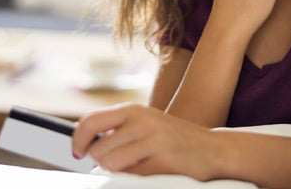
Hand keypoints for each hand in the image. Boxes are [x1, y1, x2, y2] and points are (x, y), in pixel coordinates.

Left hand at [71, 103, 219, 179]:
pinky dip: (137, 179)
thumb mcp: (144, 123)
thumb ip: (116, 127)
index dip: (78, 140)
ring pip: (111, 165)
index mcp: (133, 110)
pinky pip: (133, 177)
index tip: (77, 152)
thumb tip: (82, 139)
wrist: (213, 149)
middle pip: (98, 150)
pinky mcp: (164, 161)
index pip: (90, 121)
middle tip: (118, 163)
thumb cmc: (173, 139)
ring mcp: (154, 140)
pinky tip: (152, 171)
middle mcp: (142, 121)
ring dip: (119, 172)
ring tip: (136, 166)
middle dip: (102, 162)